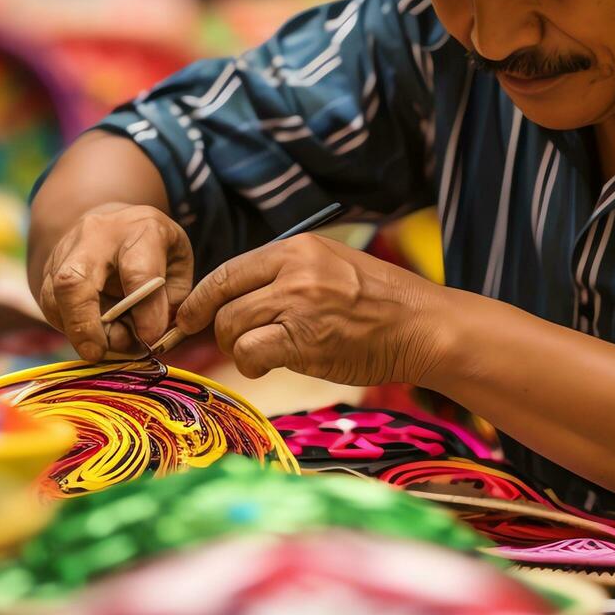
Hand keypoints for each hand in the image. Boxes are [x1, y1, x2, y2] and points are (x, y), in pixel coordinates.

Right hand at [35, 202, 193, 360]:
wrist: (119, 222)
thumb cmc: (156, 250)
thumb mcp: (179, 267)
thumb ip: (170, 301)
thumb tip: (150, 338)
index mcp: (142, 229)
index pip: (137, 274)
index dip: (144, 312)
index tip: (150, 338)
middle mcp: (97, 235)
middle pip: (74, 281)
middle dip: (84, 326)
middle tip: (98, 353)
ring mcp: (66, 249)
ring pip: (54, 297)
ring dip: (76, 331)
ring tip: (103, 344)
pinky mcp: (48, 267)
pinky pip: (49, 305)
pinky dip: (68, 327)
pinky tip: (90, 332)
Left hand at [173, 233, 448, 384]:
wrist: (422, 325)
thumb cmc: (380, 303)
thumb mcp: (331, 266)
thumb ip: (285, 275)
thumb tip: (235, 296)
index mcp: (297, 248)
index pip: (228, 270)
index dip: (203, 298)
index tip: (192, 316)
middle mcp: (294, 269)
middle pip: (223, 300)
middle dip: (218, 328)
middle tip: (234, 344)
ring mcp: (298, 303)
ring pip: (231, 327)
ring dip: (237, 348)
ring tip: (260, 355)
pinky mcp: (303, 339)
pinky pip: (250, 352)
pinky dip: (251, 364)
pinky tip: (269, 366)